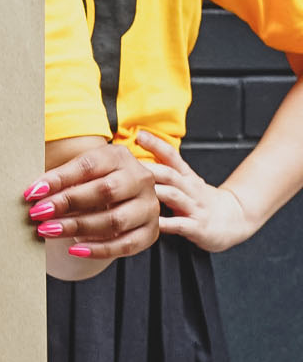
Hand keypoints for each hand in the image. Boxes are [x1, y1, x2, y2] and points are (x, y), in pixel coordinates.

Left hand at [25, 141, 158, 278]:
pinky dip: (98, 250)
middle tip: (39, 213)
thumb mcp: (78, 174)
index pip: (87, 166)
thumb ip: (59, 180)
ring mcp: (149, 206)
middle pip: (104, 191)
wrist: (119, 199)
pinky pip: (125, 245)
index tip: (32, 192)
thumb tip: (33, 193)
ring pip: (114, 220)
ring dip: (78, 227)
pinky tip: (74, 249)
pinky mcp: (151, 232)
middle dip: (68, 203)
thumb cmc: (91, 182)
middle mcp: (140, 179)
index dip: (58, 179)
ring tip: (49, 230)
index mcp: (119, 156)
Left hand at [138, 129, 252, 252]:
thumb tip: (136, 160)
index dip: (156, 144)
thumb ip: (166, 171)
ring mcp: (194, 207)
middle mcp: (190, 188)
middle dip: (149, 169)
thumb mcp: (187, 181)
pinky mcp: (197, 227)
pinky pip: (178, 224)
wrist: (234, 218)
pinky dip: (164, 223)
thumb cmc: (202, 200)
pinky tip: (149, 221)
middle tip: (127, 168)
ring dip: (154, 192)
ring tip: (134, 192)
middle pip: (169, 173)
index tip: (140, 135)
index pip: (172, 155)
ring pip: (173, 195)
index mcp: (187, 176)